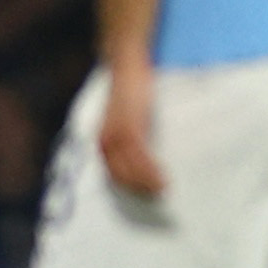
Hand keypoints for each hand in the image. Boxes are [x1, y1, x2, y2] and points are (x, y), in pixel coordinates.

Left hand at [99, 53, 165, 196]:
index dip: (130, 189)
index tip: (146, 198)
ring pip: (131, 171)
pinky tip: (163, 177)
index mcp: (103, 143)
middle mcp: (105, 143)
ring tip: (164, 191)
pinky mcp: (130, 128)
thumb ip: (129, 137)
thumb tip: (142, 156)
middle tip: (158, 199)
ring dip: (147, 184)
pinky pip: (140, 157)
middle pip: (121, 178)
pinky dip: (150, 170)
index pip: (115, 176)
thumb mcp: (125, 119)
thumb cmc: (129, 93)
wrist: (126, 67)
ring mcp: (117, 136)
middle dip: (139, 191)